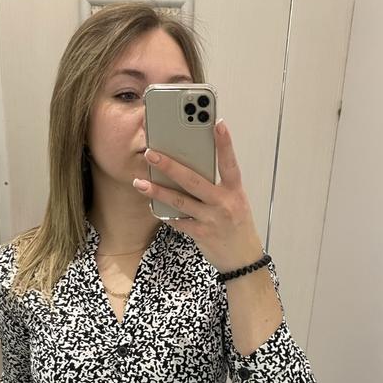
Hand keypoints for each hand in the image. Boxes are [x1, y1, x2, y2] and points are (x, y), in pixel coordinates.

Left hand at [134, 119, 264, 273]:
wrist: (243, 259)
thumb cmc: (237, 225)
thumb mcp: (235, 202)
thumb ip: (218, 186)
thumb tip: (192, 168)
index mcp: (234, 191)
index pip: (229, 163)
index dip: (225, 143)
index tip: (217, 122)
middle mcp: (223, 203)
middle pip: (193, 180)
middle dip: (170, 166)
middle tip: (150, 152)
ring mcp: (211, 220)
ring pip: (179, 201)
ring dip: (157, 191)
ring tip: (139, 182)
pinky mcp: (201, 234)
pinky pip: (178, 222)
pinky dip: (165, 214)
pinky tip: (152, 206)